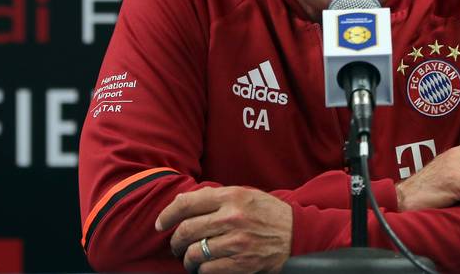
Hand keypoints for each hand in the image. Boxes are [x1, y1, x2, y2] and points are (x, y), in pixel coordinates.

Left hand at [155, 186, 290, 273]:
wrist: (299, 235)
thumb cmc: (269, 213)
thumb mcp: (245, 194)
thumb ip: (215, 197)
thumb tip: (182, 202)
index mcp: (231, 196)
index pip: (187, 203)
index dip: (167, 214)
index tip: (160, 224)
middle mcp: (232, 218)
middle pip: (187, 230)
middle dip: (175, 241)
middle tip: (175, 245)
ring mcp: (237, 242)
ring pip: (196, 253)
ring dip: (187, 258)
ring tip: (189, 258)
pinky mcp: (243, 263)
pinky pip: (209, 269)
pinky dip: (202, 270)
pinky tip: (204, 267)